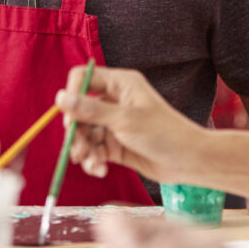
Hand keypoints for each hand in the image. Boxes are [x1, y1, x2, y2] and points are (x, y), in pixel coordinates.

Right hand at [55, 66, 205, 182]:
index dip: (71, 95)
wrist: (188, 161)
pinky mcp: (116, 144)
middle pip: (79, 110)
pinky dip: (94, 160)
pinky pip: (95, 149)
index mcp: (120, 84)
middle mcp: (114, 100)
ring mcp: (114, 123)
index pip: (83, 78)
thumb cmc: (163, 133)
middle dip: (76, 132)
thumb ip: (90, 110)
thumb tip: (59, 98)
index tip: (68, 118)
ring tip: (91, 164)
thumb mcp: (124, 120)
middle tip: (77, 150)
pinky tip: (100, 170)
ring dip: (84, 150)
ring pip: (85, 133)